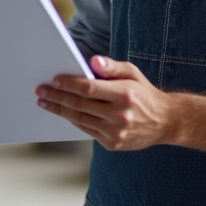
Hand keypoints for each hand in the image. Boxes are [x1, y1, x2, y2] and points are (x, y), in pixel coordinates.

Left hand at [35, 55, 173, 150]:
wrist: (165, 121)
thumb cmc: (144, 93)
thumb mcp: (132, 73)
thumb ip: (111, 67)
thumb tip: (92, 61)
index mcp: (124, 95)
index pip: (89, 89)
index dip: (69, 84)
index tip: (54, 80)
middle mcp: (120, 115)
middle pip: (79, 105)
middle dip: (57, 97)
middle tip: (41, 91)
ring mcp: (116, 132)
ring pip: (79, 119)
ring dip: (59, 110)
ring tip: (45, 102)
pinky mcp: (112, 143)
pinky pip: (87, 130)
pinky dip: (73, 120)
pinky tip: (63, 111)